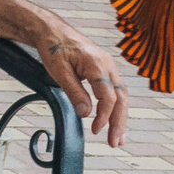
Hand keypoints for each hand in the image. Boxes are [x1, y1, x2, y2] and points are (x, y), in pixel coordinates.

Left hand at [34, 20, 127, 148]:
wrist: (52, 31)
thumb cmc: (54, 48)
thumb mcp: (59, 72)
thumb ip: (74, 92)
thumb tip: (86, 113)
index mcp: (96, 64)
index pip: (108, 96)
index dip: (104, 116)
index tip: (95, 129)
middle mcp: (107, 65)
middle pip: (121, 98)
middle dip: (119, 122)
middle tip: (115, 142)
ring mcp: (108, 66)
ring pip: (121, 95)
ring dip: (120, 117)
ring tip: (118, 137)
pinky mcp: (105, 69)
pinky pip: (115, 90)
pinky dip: (116, 107)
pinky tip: (114, 119)